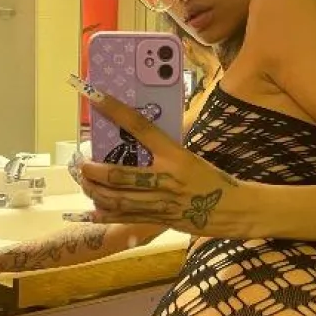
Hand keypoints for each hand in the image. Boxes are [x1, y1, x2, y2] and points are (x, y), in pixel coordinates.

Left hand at [66, 75, 252, 236]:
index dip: (115, 110)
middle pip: (120, 174)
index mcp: (175, 154)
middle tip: (81, 163)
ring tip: (85, 183)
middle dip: (94, 170)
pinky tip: (92, 208)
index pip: (140, 127)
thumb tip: (135, 140)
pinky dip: (105, 214)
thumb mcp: (189, 158)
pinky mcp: (161, 219)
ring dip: (95, 191)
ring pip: (118, 199)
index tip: (94, 96)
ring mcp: (162, 202)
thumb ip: (164, 151)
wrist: (233, 208)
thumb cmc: (211, 178)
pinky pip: (126, 218)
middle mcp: (166, 178)